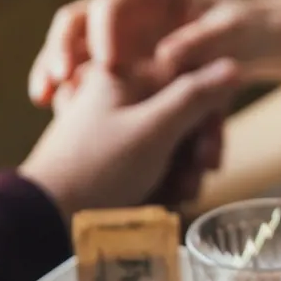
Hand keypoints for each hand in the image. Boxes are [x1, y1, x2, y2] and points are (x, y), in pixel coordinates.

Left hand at [19, 58, 240, 219]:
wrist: (46, 216)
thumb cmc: (97, 169)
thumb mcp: (153, 129)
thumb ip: (195, 96)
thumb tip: (233, 64)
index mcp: (124, 74)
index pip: (188, 78)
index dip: (208, 114)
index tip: (209, 148)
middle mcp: (120, 95)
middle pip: (182, 113)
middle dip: (196, 149)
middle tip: (198, 176)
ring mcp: (116, 126)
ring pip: (172, 140)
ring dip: (183, 170)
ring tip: (178, 194)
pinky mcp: (114, 155)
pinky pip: (154, 160)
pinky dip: (164, 179)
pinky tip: (164, 199)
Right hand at [28, 0, 265, 107]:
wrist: (251, 44)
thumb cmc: (245, 33)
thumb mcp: (233, 35)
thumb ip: (202, 42)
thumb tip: (167, 55)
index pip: (113, 1)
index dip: (104, 31)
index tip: (107, 65)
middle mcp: (127, 2)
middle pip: (78, 18)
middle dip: (62, 47)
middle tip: (58, 79)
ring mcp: (117, 28)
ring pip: (71, 43)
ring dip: (53, 67)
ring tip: (44, 98)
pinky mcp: (115, 54)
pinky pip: (81, 67)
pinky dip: (67, 85)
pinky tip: (55, 108)